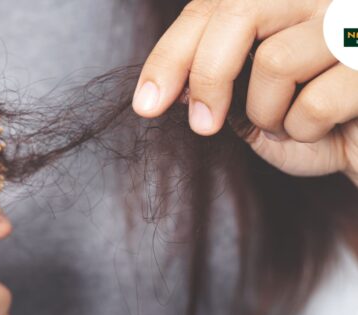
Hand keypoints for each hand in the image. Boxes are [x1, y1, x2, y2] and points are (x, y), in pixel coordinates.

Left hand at [133, 0, 357, 185]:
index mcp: (282, 5)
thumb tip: (168, 88)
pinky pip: (316, 101)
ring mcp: (351, 24)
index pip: (213, 7)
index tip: (147, 103)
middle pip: (239, 11)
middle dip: (206, 75)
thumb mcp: (252, 108)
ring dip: (267, 114)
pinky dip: (304, 132)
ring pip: (275, 61)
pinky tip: (322, 131)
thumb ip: (218, 87)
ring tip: (285, 126)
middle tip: (202, 126)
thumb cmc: (310, 125)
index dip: (170, 54)